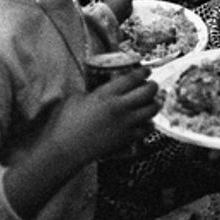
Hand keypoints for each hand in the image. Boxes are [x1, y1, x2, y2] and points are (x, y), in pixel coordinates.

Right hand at [45, 68, 160, 163]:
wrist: (65, 150)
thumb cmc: (65, 124)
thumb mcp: (76, 98)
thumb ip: (93, 91)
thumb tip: (101, 89)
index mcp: (106, 95)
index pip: (132, 78)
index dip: (142, 71)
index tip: (146, 70)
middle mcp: (120, 108)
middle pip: (148, 91)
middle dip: (152, 85)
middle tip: (151, 85)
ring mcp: (126, 124)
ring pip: (152, 109)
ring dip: (154, 103)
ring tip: (151, 101)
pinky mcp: (127, 139)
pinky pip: (148, 128)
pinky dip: (149, 123)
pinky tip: (145, 121)